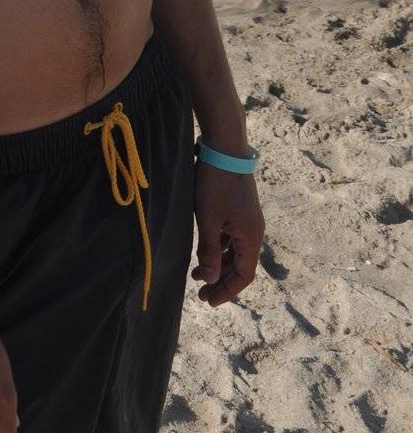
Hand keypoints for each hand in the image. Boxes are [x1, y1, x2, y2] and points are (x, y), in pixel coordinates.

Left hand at [191, 161, 264, 305]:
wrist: (225, 147)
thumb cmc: (215, 183)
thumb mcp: (208, 218)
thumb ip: (208, 250)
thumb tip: (211, 280)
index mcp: (251, 237)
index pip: (244, 275)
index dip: (227, 291)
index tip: (209, 301)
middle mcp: (253, 231)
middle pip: (240, 266)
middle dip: (221, 281)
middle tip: (200, 294)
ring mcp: (246, 219)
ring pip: (233, 251)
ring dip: (217, 264)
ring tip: (195, 274)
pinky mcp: (238, 208)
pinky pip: (230, 237)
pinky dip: (217, 247)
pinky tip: (202, 250)